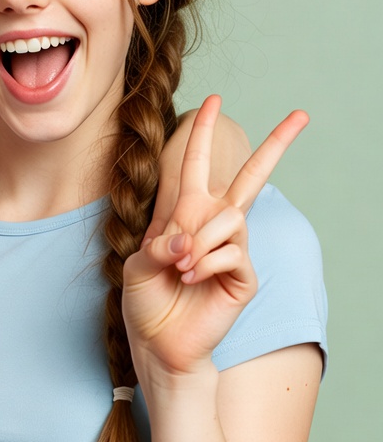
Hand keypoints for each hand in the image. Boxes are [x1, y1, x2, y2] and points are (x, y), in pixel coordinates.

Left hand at [123, 95, 307, 378]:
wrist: (158, 340)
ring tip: (181, 266)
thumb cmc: (146, 298)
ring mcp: (233, 249)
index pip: (197, 164)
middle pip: (253, 178)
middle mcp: (214, 224)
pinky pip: (232, 253)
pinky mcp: (244, 275)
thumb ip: (161, 244)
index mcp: (185, 212)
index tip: (214, 100)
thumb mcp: (139, 263)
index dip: (203, 133)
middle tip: (302, 115)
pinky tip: (193, 278)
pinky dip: (206, 263)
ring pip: (231, 218)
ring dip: (200, 240)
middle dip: (276, 144)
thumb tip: (191, 240)